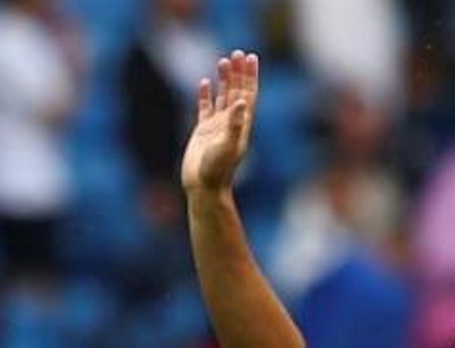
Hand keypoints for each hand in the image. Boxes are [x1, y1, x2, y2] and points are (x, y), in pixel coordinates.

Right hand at [182, 51, 258, 193]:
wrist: (203, 187)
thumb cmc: (217, 170)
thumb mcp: (227, 146)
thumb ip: (234, 123)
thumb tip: (241, 102)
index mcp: (241, 125)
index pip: (248, 94)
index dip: (250, 76)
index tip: (251, 57)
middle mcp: (231, 123)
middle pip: (237, 91)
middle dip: (238, 72)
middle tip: (238, 52)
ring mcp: (217, 127)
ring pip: (222, 97)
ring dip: (224, 79)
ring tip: (223, 60)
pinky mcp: (203, 132)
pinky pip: (205, 108)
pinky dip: (206, 95)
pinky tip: (205, 82)